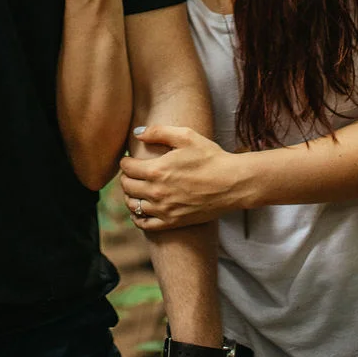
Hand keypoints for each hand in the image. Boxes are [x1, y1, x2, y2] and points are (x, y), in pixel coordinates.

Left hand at [121, 125, 241, 229]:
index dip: (125, 161)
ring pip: (133, 206)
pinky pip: (145, 224)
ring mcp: (164, 209)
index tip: (130, 159)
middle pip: (127, 186)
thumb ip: (158, 132)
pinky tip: (141, 209)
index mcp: (157, 170)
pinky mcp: (173, 222)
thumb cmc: (211, 157)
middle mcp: (156, 192)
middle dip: (126, 177)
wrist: (232, 183)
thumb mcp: (186, 136)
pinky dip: (137, 217)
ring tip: (136, 189)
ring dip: (130, 196)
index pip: (127, 168)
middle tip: (133, 172)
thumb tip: (137, 133)